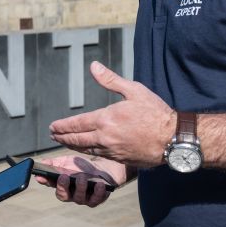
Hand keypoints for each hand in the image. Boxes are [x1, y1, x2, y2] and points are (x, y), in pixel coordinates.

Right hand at [36, 156, 123, 207]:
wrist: (101, 169)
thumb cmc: (81, 167)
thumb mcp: (67, 162)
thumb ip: (55, 163)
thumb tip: (42, 163)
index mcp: (62, 184)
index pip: (50, 184)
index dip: (44, 181)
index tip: (40, 176)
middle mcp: (71, 194)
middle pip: (63, 195)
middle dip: (62, 186)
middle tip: (64, 176)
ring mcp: (83, 198)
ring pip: (79, 198)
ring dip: (80, 187)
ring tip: (82, 177)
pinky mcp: (96, 200)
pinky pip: (96, 200)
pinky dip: (97, 192)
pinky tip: (99, 184)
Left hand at [50, 61, 174, 167]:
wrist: (173, 139)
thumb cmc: (155, 112)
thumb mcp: (134, 90)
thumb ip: (110, 80)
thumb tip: (94, 66)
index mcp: (106, 119)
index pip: (77, 124)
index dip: (63, 126)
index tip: (53, 126)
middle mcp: (105, 137)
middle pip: (77, 139)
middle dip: (63, 137)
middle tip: (53, 136)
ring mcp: (112, 151)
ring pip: (86, 150)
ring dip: (73, 146)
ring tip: (65, 142)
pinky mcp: (120, 160)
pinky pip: (98, 156)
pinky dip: (87, 153)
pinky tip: (85, 150)